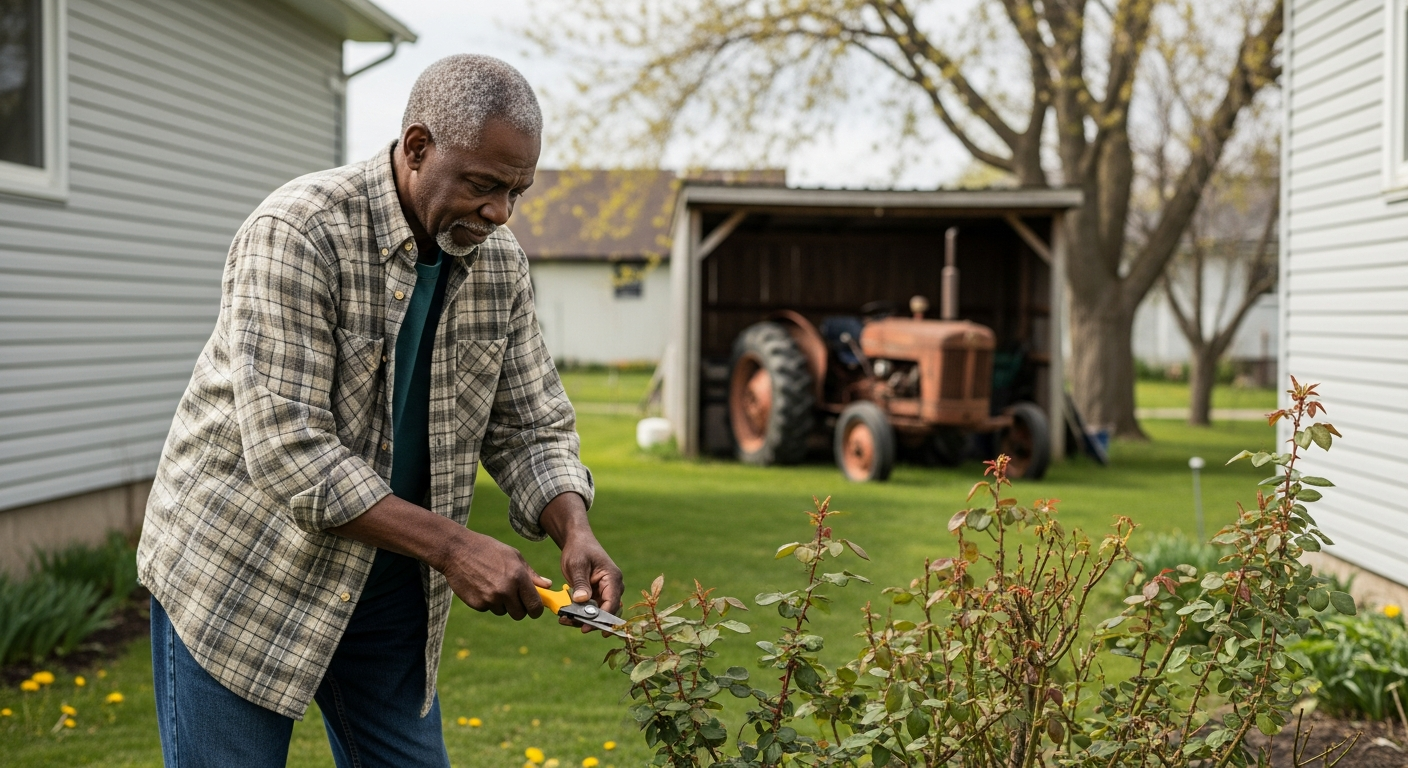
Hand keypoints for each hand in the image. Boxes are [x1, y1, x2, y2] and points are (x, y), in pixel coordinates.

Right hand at [440, 529, 549, 620]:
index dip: (536, 609)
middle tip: (514, 597)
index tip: (534, 608)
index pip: (535, 605)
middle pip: (520, 614)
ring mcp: (490, 599)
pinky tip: (481, 585)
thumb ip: (531, 574)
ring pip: (503, 611)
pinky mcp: (477, 604)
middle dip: (519, 608)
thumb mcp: (513, 556)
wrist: (457, 550)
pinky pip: (488, 609)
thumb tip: (547, 585)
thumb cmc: (488, 550)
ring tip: (493, 584)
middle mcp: (505, 590)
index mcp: (518, 577)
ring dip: (502, 603)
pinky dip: (487, 601)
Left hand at [540, 493, 623, 634]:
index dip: (601, 618)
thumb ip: (581, 583)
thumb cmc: (579, 549)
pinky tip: (565, 616)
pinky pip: (591, 609)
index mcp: (612, 578)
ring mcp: (605, 591)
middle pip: (607, 612)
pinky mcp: (596, 595)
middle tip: (575, 627)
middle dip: (592, 622)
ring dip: (583, 620)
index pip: (612, 602)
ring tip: (564, 620)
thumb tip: (583, 601)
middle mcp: (613, 587)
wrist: (577, 541)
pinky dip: (580, 614)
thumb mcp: (577, 565)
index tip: (586, 628)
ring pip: (598, 613)